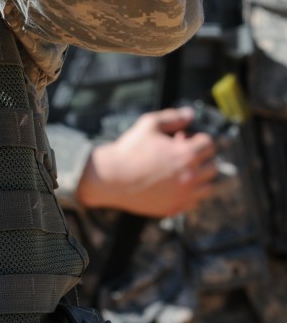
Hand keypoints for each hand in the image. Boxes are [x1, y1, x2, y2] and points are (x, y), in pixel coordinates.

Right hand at [76, 106, 217, 216]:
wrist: (110, 177)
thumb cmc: (128, 150)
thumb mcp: (148, 125)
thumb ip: (172, 117)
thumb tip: (189, 114)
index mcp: (186, 154)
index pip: (209, 144)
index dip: (198, 138)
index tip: (185, 139)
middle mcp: (189, 176)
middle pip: (212, 166)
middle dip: (201, 158)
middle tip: (183, 154)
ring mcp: (183, 195)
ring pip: (208, 187)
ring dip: (200, 177)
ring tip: (183, 171)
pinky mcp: (174, 208)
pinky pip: (195, 202)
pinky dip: (191, 194)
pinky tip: (176, 185)